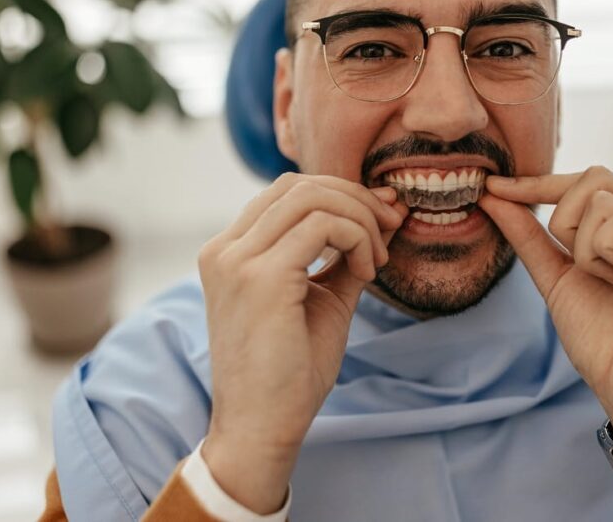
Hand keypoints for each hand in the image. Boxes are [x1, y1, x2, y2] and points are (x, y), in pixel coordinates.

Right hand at [197, 173, 406, 511]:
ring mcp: (237, 260)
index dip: (339, 195)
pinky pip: (323, 226)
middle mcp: (225, 249)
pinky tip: (366, 274)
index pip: (286, 192)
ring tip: (376, 260)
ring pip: (312, 197)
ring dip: (359, 219)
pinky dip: (357, 239)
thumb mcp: (321, 298)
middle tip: (388, 231)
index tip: (380, 223)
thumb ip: (341, 255)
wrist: (262, 428)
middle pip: (298, 185)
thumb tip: (382, 212)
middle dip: (354, 198)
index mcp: (229, 252)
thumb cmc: (290, 372)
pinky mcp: (262, 277)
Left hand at [478, 166, 612, 447]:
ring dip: (586, 249)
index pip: (585, 180)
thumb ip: (529, 236)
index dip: (537, 183)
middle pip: (593, 178)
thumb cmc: (603, 341)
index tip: (493, 186)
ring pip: (604, 198)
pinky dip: (607, 253)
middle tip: (582, 268)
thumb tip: (494, 195)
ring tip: (612, 283)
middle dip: (565, 221)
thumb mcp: (555, 278)